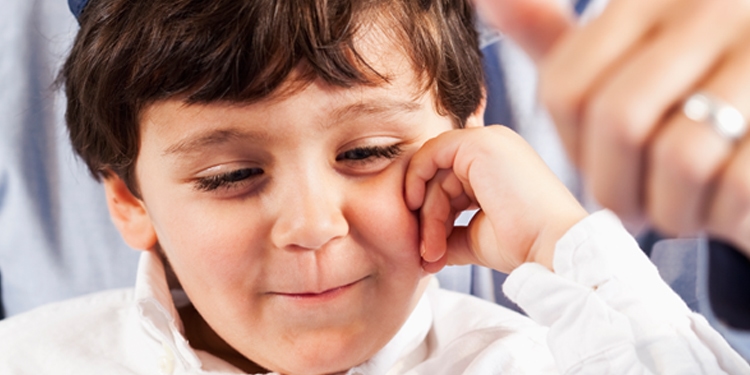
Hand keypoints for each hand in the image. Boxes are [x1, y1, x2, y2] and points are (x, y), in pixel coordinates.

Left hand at [405, 126, 586, 273]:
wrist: (552, 247)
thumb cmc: (524, 245)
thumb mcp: (477, 235)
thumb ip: (449, 231)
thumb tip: (425, 246)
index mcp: (500, 164)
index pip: (451, 181)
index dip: (435, 215)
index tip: (429, 250)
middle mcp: (496, 146)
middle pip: (440, 176)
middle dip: (429, 219)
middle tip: (428, 256)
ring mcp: (489, 140)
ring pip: (434, 172)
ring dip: (428, 216)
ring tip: (433, 252)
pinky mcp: (479, 143)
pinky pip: (431, 152)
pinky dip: (416, 178)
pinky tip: (416, 207)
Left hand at [475, 0, 749, 256]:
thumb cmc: (684, 104)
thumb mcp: (617, 59)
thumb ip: (554, 35)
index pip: (566, 86)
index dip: (571, 146)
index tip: (596, 165)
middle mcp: (710, 11)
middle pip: (617, 119)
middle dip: (613, 184)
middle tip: (629, 206)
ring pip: (678, 156)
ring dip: (667, 207)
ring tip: (675, 207)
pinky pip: (733, 184)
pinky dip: (716, 214)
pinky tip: (718, 207)